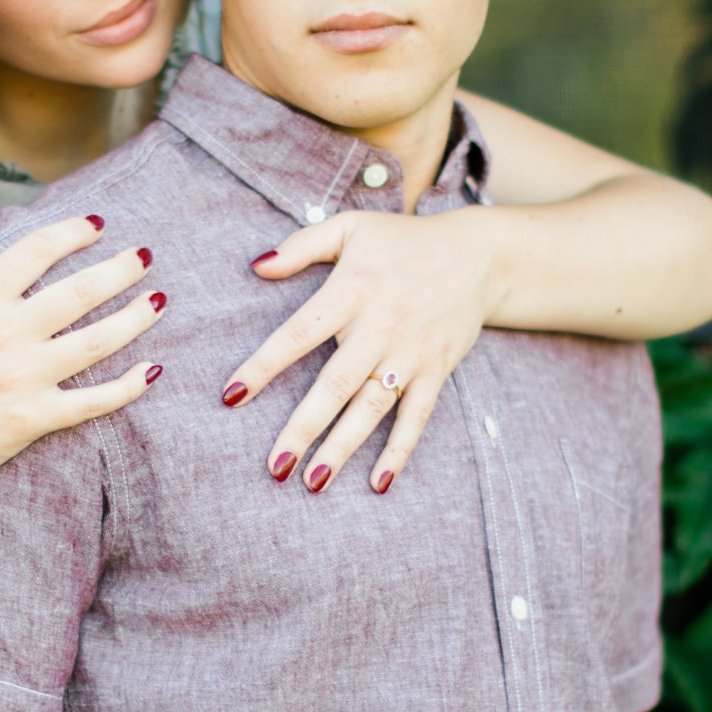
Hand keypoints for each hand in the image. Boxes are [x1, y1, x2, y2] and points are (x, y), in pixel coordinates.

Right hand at [0, 214, 160, 503]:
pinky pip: (93, 401)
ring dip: (135, 319)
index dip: (72, 232)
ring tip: (158, 301)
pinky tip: (153, 370)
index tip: (96, 224)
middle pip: (80, 291)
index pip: (36, 252)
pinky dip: (128, 387)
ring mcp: (24, 378)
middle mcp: (6, 335)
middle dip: (119, 270)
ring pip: (97, 342)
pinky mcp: (33, 418)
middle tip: (144, 257)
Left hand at [220, 208, 496, 494]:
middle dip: (303, 428)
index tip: (231, 396)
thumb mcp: (352, 227)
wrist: (479, 254)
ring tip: (313, 483)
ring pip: (372, 408)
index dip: (263, 366)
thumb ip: (302, 245)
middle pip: (335, 385)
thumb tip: (256, 267)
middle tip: (275, 466)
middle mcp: (380, 325)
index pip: (298, 334)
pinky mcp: (437, 369)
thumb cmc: (405, 241)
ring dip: (343, 448)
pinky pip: (416, 416)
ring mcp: (411, 352)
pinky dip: (399, 450)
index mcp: (351, 290)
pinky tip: (379, 482)